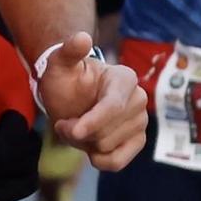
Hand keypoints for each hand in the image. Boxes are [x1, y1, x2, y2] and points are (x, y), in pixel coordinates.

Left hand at [37, 31, 147, 170]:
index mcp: (124, 78)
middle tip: (66, 121)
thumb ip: (69, 51)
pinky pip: (119, 162)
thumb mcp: (59, 63)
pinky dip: (100, 161)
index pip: (112, 107)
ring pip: (108, 147)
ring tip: (77, 127)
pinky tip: (90, 149)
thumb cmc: (65, 79)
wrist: (70, 96)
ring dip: (84, 144)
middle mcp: (138, 99)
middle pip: (107, 132)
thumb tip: (82, 38)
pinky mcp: (137, 141)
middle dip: (79, 132)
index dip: (92, 122)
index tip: (72, 130)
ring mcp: (140, 122)